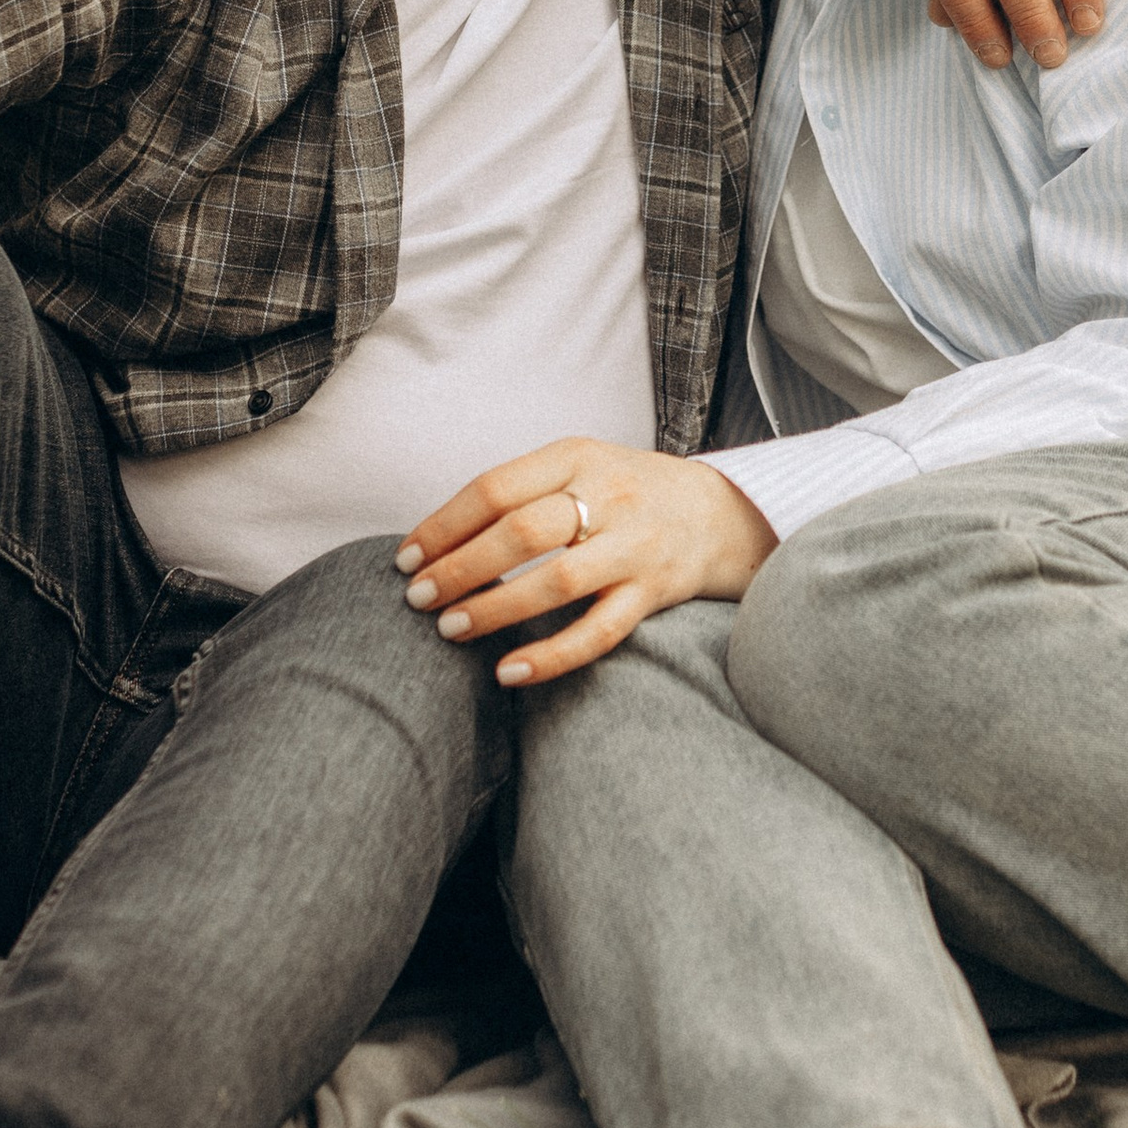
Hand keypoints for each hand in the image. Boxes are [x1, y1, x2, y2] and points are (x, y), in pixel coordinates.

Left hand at [397, 438, 775, 687]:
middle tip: (417, 598)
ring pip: (557, 581)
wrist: (721, 512)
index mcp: (578, 456)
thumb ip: (520, 493)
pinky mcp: (653, 593)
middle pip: (522, 532)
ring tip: (450, 628)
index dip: (443, 525)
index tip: (406, 558)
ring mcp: (634, 546)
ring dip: (495, 608)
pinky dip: (551, 655)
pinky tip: (508, 671)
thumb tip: (436, 540)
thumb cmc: (627, 491)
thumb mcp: (578, 466)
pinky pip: (598, 631)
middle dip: (460, 568)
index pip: (496, 488)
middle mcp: (608, 496)